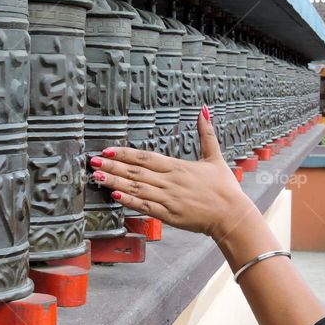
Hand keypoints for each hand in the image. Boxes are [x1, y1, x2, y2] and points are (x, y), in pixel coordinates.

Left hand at [89, 105, 256, 241]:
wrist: (232, 214)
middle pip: (136, 172)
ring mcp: (168, 199)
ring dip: (115, 183)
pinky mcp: (169, 215)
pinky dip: (130, 202)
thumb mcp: (215, 156)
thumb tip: (204, 110)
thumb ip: (206, 133)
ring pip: (137, 189)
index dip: (125, 154)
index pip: (146, 158)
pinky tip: (115, 197)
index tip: (107, 150)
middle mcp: (170, 181)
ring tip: (97, 178)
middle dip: (113, 167)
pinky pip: (145, 207)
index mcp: (178, 167)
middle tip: (93, 162)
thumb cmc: (223, 187)